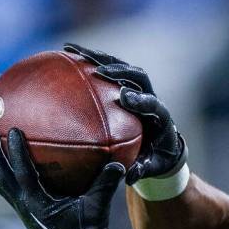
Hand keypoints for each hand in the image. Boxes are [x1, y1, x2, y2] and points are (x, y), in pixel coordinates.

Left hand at [0, 127, 124, 228]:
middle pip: (0, 177)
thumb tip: (118, 163)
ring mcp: (21, 209)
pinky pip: (5, 187)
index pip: (23, 175)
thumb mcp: (97, 209)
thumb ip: (106, 185)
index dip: (17, 153)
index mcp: (38, 205)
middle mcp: (24, 206)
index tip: (13, 131)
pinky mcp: (23, 210)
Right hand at [64, 43, 185, 184]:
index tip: (123, 97)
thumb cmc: (154, 157)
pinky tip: (66, 52)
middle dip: (119, 72)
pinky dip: (90, 59)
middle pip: (138, 77)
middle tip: (99, 71)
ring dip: (100, 58)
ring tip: (74, 52)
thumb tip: (127, 176)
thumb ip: (141, 170)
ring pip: (121, 66)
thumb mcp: (150, 168)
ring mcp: (138, 87)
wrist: (161, 143)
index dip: (140, 99)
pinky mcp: (125, 82)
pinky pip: (108, 67)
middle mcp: (150, 97)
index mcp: (160, 117)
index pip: (153, 104)